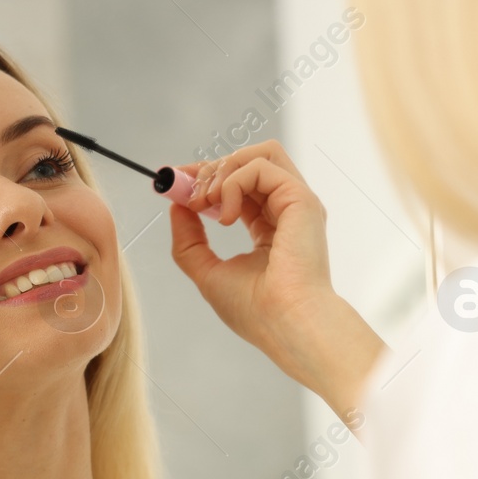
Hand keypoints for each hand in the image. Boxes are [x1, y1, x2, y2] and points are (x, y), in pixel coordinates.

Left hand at [169, 141, 384, 424]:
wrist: (285, 325)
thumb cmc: (256, 311)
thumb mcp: (208, 272)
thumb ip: (190, 240)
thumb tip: (177, 206)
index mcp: (271, 229)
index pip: (239, 186)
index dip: (207, 178)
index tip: (177, 183)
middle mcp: (287, 211)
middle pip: (250, 162)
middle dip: (210, 171)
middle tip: (187, 196)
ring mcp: (297, 203)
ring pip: (260, 153)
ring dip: (223, 170)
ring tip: (208, 202)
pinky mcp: (301, 199)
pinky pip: (260, 166)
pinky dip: (234, 182)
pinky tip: (226, 215)